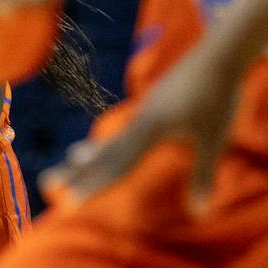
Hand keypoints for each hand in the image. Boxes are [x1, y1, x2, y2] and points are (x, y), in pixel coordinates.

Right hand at [61, 38, 246, 213]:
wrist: (220, 53)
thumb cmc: (219, 97)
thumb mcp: (213, 140)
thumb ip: (203, 177)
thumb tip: (199, 214)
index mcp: (150, 129)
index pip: (116, 164)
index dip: (92, 186)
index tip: (70, 203)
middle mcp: (140, 121)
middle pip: (103, 152)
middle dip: (75, 172)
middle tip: (47, 182)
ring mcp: (144, 112)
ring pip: (111, 139)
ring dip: (89, 156)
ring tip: (70, 161)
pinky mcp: (152, 106)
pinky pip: (123, 130)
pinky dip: (109, 141)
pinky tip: (108, 143)